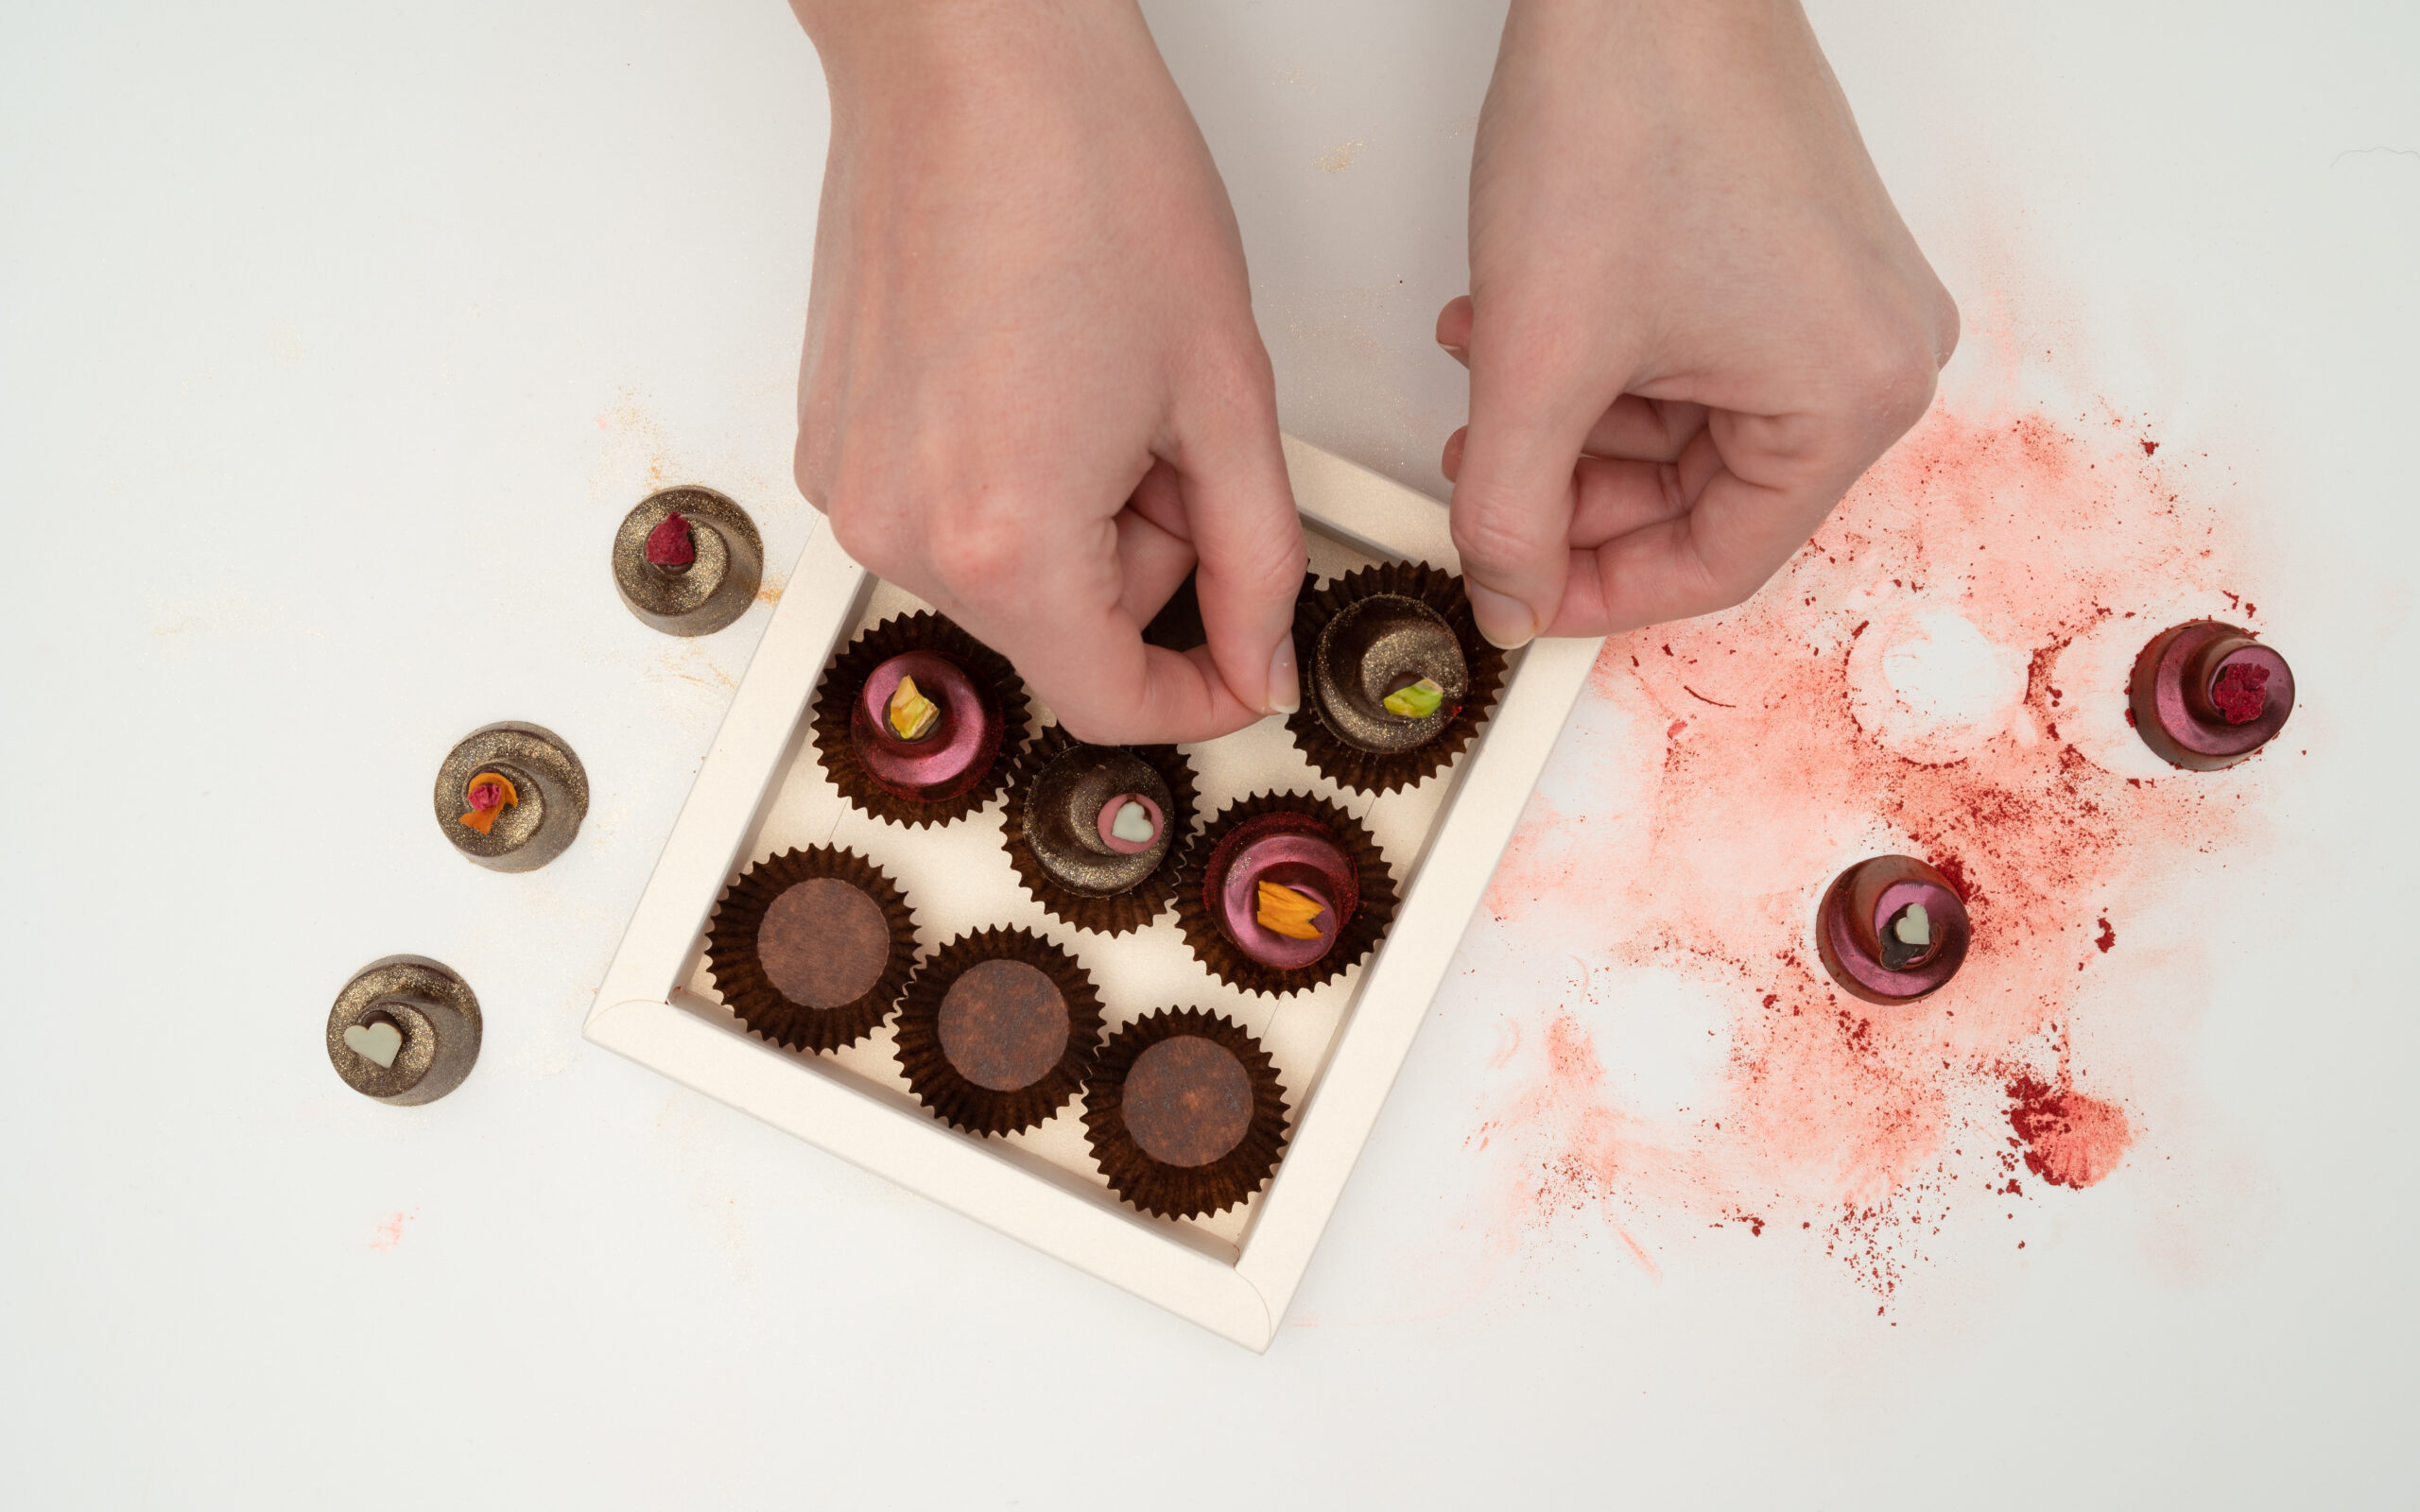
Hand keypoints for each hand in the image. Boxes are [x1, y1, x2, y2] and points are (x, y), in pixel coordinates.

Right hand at [789, 1, 1302, 742]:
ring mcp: (850, 487)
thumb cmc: (1089, 179)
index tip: (1241, 666)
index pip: (1108, 700)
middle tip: (1175, 435)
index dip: (1197, 697)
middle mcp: (902, 531)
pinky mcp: (829, 443)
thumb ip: (1255, 558)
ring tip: (1100, 383)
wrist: (969, 56)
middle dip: (1143, 561)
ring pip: (1005, 569)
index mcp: (1005, 541)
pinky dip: (1010, 475)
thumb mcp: (1224, 393)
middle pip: (1059, 628)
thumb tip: (1258, 655)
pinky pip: (947, 510)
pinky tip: (1036, 371)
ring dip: (1078, 514)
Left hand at [1439, 0, 1959, 646]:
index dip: (1601, 592)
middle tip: (1483, 485)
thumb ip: (1510, 509)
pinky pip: (1699, 356)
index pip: (1720, 562)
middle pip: (1705, 496)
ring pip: (1687, 426)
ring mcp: (1844, 298)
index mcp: (1853, 398)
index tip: (1520, 596)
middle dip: (1574, 493)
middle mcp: (1876, 353)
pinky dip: (1605, 362)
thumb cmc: (1630, 112)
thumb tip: (1508, 601)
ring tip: (1483, 385)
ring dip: (1573, 422)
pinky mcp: (1801, 251)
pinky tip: (1519, 329)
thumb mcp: (1540, 358)